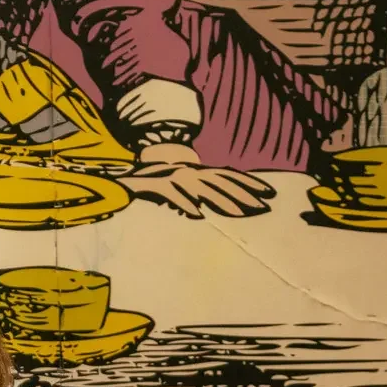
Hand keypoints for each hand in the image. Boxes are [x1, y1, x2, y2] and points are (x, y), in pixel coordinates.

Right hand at [123, 142, 273, 217]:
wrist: (116, 180)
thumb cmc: (146, 187)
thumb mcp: (175, 189)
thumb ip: (191, 196)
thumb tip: (205, 209)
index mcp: (193, 172)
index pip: (226, 175)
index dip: (249, 183)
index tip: (270, 194)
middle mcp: (186, 171)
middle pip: (220, 182)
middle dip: (243, 193)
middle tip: (264, 207)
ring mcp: (171, 177)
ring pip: (201, 188)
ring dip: (221, 200)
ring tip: (239, 213)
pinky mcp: (154, 185)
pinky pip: (172, 194)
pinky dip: (184, 203)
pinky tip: (197, 214)